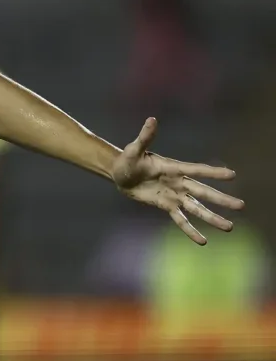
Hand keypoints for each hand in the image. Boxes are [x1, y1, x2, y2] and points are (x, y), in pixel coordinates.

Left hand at [111, 118, 243, 243]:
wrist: (120, 174)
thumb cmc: (128, 159)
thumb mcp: (134, 149)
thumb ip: (145, 137)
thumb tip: (151, 119)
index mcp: (173, 167)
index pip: (196, 170)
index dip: (212, 173)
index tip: (232, 175)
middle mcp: (178, 182)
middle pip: (203, 192)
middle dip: (220, 199)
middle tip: (240, 205)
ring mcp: (174, 195)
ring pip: (196, 208)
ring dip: (212, 217)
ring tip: (229, 227)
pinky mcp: (166, 206)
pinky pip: (180, 220)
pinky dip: (190, 230)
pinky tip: (203, 241)